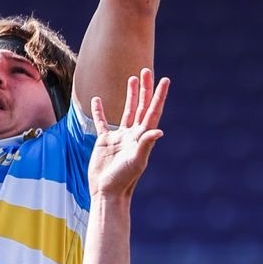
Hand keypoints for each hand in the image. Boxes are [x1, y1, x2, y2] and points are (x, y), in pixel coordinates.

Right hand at [88, 69, 167, 197]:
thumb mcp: (136, 161)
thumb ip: (145, 144)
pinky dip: (99, 111)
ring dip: (130, 95)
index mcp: (142, 137)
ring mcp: (119, 137)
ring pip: (126, 111)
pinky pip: (102, 122)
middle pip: (141, 107)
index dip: (159, 96)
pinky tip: (97, 100)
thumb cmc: (123, 179)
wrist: (107, 192)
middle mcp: (133, 135)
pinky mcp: (104, 142)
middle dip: (145, 89)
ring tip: (132, 79)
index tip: (165, 80)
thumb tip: (158, 131)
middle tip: (146, 71)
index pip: (152, 112)